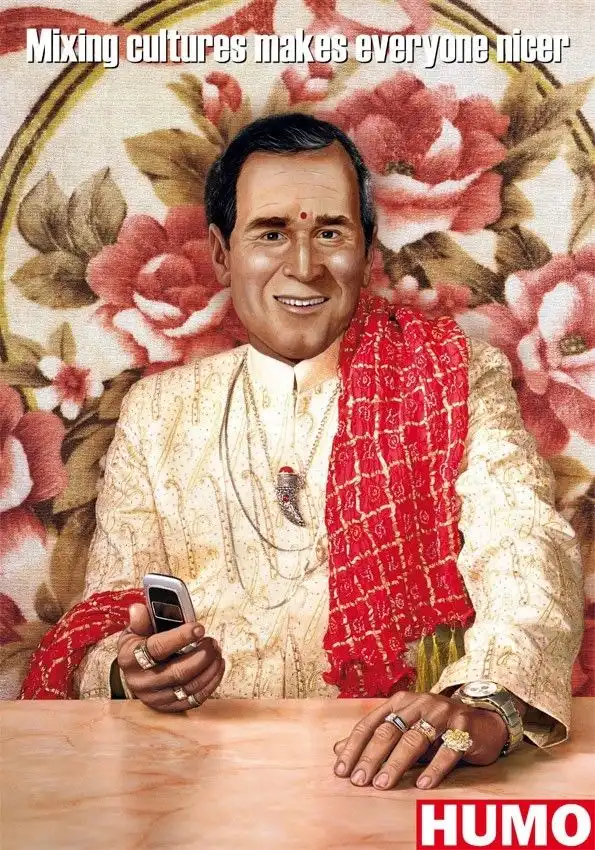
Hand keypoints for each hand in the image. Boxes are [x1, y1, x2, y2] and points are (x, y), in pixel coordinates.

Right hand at [116, 603, 224, 712]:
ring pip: (188, 687)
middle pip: (177, 672)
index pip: (157, 648)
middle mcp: (140, 681)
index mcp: (131, 658)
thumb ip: (141, 619)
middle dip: (201, 656)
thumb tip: (139, 609)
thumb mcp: (134, 630)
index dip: (181, 637)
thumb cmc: (138, 646)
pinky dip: (211, 683)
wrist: (134, 672)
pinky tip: (217, 667)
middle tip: (212, 642)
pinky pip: (194, 700)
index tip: (199, 628)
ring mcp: (154, 697)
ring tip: (217, 652)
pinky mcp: (167, 707)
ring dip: (209, 669)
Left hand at [332, 691, 508, 790]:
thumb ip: (375, 739)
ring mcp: (442, 713)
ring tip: (382, 784)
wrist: (484, 722)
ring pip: (414, 739)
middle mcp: (419, 703)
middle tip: (359, 781)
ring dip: (396, 764)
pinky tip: (422, 785)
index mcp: (400, 702)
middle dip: (371, 758)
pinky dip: (433, 769)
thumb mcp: (405, 730)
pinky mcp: (464, 728)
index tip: (341, 771)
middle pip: (388, 731)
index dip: (354, 747)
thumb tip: (338, 750)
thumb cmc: (438, 729)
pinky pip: (446, 750)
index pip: (370, 724)